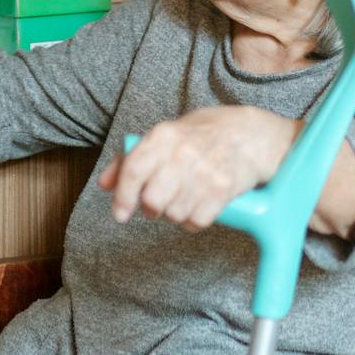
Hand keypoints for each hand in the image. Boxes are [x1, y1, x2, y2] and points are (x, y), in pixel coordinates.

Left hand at [98, 106, 299, 231]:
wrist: (250, 133)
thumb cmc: (202, 135)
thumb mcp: (164, 136)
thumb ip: (130, 159)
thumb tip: (104, 184)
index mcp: (163, 136)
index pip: (133, 170)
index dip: (122, 197)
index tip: (120, 214)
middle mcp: (182, 153)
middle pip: (153, 200)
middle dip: (151, 208)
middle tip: (157, 204)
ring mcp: (205, 172)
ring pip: (174, 214)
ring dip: (175, 213)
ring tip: (183, 198)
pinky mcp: (224, 190)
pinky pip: (197, 221)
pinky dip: (194, 220)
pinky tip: (198, 206)